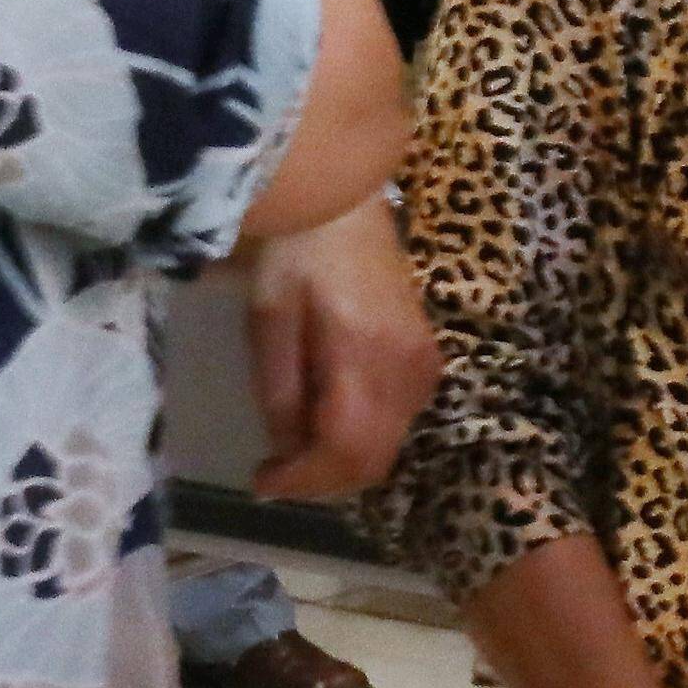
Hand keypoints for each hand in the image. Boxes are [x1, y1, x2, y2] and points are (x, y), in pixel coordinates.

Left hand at [239, 203, 440, 497]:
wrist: (349, 205)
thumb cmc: (297, 252)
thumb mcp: (268, 319)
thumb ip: (278, 390)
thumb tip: (286, 450)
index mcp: (364, 356)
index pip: (344, 451)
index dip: (302, 481)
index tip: (260, 482)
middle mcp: (406, 371)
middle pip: (372, 461)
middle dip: (319, 481)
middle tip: (274, 472)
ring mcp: (424, 367)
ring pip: (387, 447)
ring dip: (340, 462)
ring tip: (295, 447)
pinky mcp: (427, 360)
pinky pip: (398, 423)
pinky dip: (361, 438)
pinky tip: (326, 420)